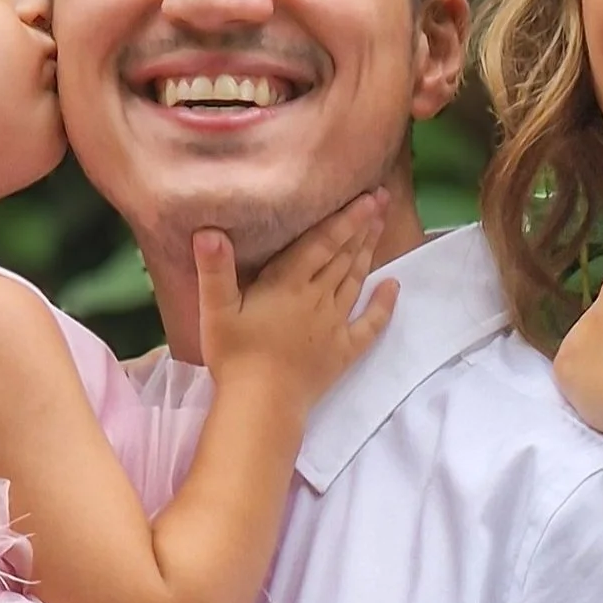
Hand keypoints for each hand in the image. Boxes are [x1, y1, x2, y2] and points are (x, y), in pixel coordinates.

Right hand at [197, 193, 397, 408]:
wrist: (261, 406)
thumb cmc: (234, 357)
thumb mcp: (215, 311)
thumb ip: (215, 270)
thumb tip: (209, 231)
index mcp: (289, 284)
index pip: (322, 242)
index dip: (345, 218)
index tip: (366, 197)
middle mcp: (317, 299)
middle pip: (344, 256)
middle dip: (362, 227)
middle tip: (382, 200)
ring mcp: (334, 325)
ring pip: (355, 281)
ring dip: (368, 253)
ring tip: (381, 227)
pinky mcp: (343, 352)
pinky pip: (369, 325)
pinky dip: (383, 306)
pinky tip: (393, 288)